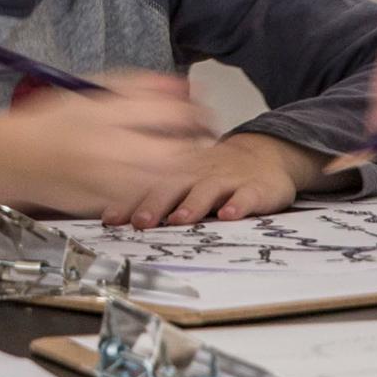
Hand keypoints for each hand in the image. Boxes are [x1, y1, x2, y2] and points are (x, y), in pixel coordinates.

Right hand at [0, 74, 217, 218]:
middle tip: (203, 139)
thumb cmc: (52, 121)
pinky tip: (158, 178)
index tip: (204, 114)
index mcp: (108, 114)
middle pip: (177, 150)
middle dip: (197, 144)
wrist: (12, 158)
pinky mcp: (105, 201)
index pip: (171, 113)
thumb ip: (137, 86)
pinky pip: (146, 196)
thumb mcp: (91, 92)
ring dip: (182, 168)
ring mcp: (109, 178)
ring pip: (166, 178)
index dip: (197, 114)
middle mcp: (110, 147)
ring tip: (185, 159)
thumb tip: (181, 84)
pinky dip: (159, 187)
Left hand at [105, 129, 320, 227]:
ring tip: (180, 219)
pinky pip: (246, 195)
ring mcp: (227, 180)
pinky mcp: (254, 188)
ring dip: (193, 204)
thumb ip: (155, 195)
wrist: (265, 154)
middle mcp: (199, 174)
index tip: (110, 218)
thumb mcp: (184, 178)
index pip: (149, 186)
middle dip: (154, 203)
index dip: (128, 201)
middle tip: (140, 221)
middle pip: (173, 186)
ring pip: (207, 189)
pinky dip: (238, 204)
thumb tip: (113, 218)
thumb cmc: (216, 172)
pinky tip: (229, 215)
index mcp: (178, 173)